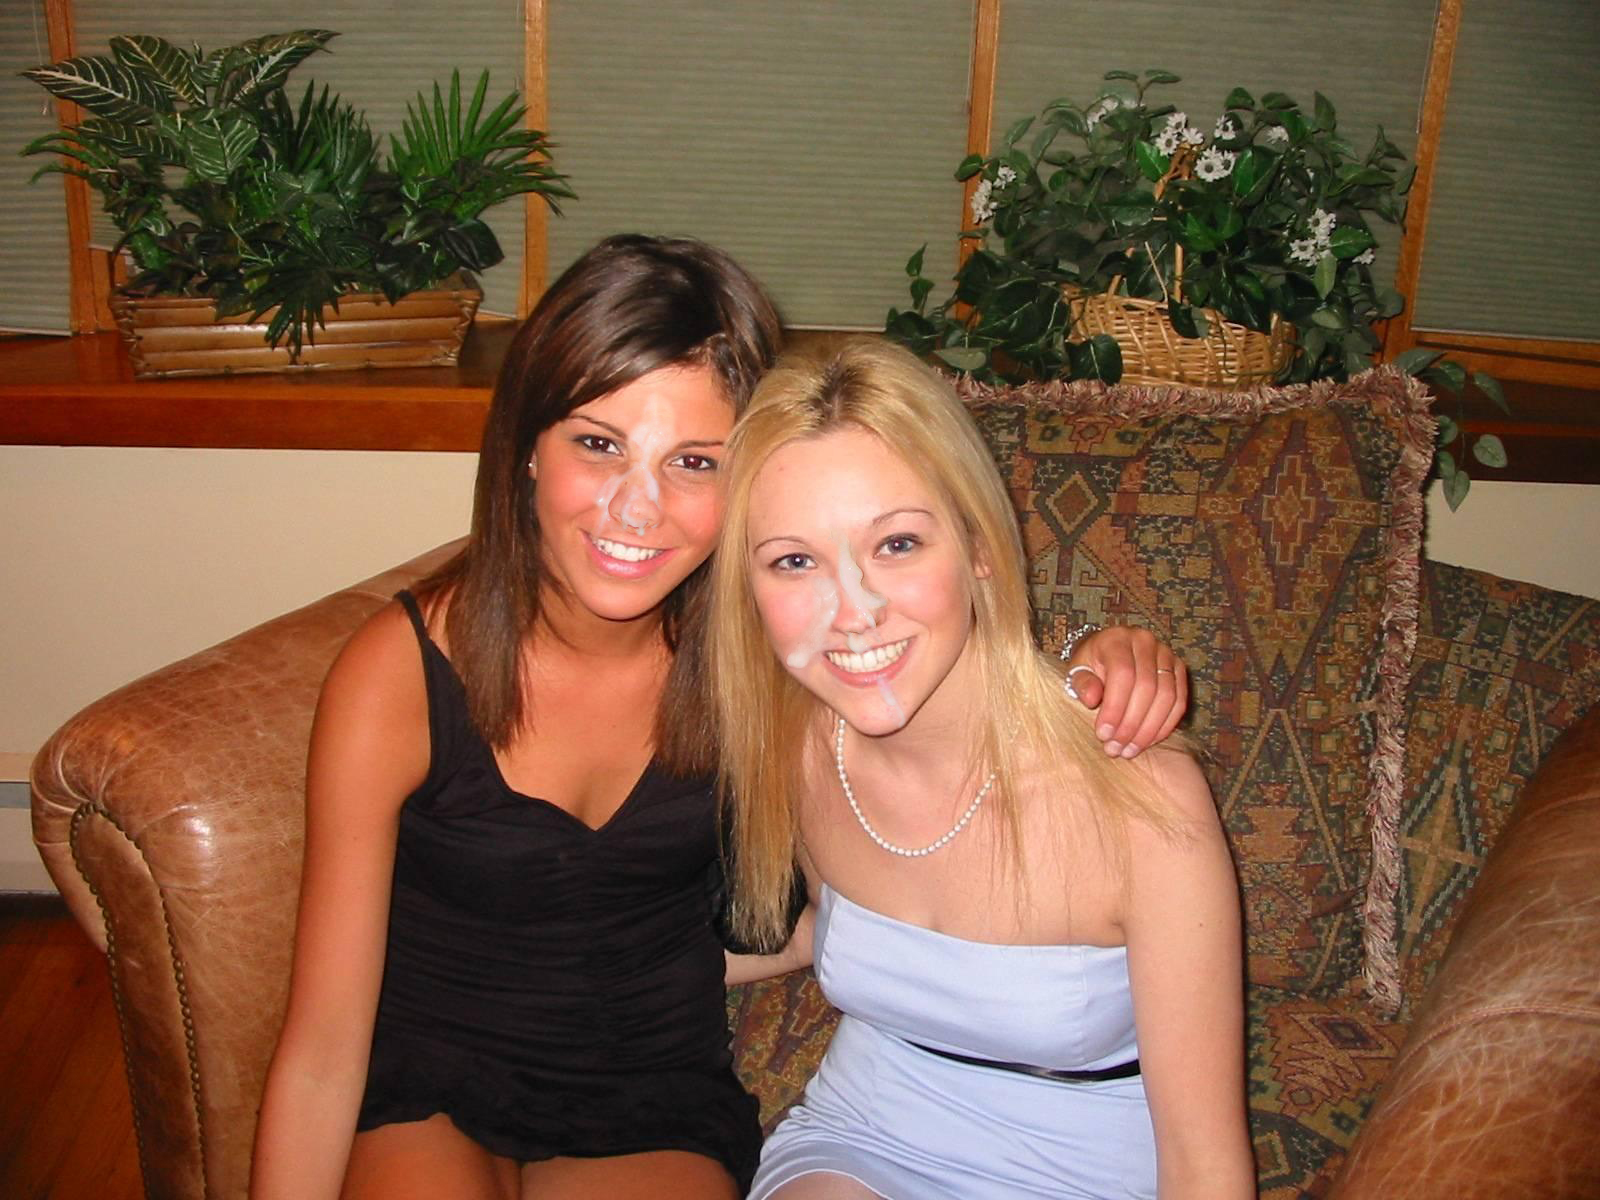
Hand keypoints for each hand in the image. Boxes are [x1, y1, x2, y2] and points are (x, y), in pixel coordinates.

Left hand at [1066, 626, 1186, 757]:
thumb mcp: (1078, 672)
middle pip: (1146, 687)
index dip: (1114, 708)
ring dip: (1148, 729)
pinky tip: (1147, 742)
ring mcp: (1166, 654)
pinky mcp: (1179, 670)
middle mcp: (1145, 641)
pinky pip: (1179, 702)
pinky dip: (1165, 726)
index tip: (1103, 734)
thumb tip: (1092, 699)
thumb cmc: (1091, 667)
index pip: (1122, 674)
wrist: (1109, 655)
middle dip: (1131, 724)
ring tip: (1129, 750)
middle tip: (1115, 748)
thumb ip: (1082, 684)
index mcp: (1117, 639)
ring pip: (1166, 697)